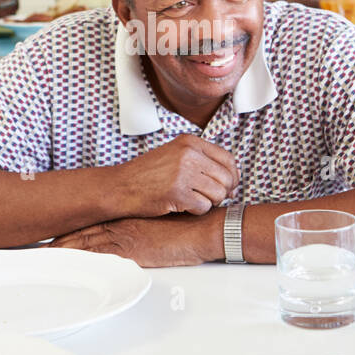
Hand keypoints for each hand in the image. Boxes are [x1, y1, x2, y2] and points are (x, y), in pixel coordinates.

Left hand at [48, 213, 220, 266]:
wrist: (203, 229)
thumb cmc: (189, 227)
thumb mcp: (161, 223)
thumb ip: (144, 228)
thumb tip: (135, 235)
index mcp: (125, 216)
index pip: (88, 222)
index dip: (68, 227)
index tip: (50, 232)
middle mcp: (119, 224)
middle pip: (79, 232)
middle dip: (56, 240)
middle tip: (34, 246)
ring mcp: (122, 238)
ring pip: (81, 244)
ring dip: (59, 250)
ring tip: (38, 257)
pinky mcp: (129, 253)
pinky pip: (96, 257)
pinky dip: (77, 260)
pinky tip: (62, 265)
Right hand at [113, 134, 238, 216]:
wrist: (121, 186)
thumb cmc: (148, 175)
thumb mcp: (175, 155)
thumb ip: (202, 161)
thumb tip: (234, 182)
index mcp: (190, 142)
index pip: (228, 159)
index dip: (232, 177)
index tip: (227, 187)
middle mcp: (189, 154)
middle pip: (227, 178)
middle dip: (222, 193)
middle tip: (208, 198)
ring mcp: (183, 173)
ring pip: (218, 194)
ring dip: (208, 202)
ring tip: (192, 201)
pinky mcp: (177, 193)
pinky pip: (203, 207)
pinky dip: (195, 211)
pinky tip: (182, 206)